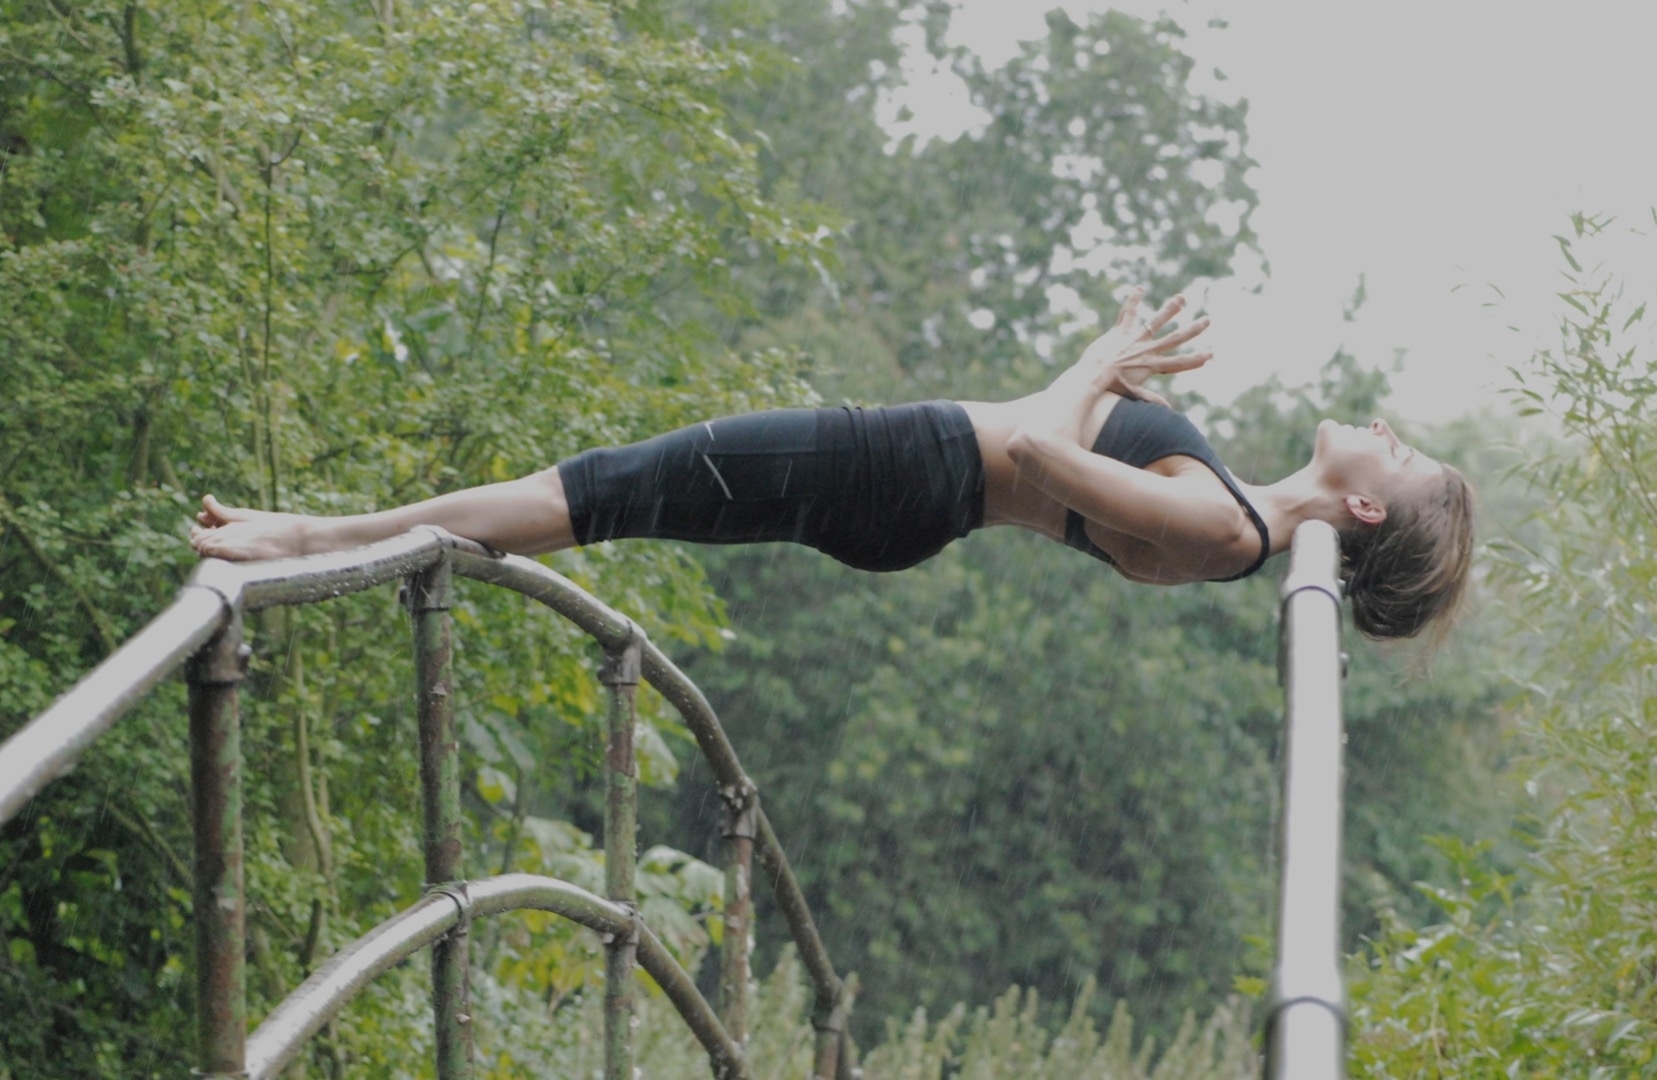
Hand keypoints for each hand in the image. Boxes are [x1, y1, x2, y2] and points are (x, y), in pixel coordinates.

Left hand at [1075, 287, 1212, 407]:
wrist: (1091, 376)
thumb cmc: (1110, 387)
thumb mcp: (1132, 393)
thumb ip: (1150, 399)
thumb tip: (1167, 410)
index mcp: (1150, 365)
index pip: (1178, 363)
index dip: (1195, 359)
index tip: (1210, 354)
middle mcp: (1146, 350)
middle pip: (1174, 339)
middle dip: (1193, 330)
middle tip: (1207, 320)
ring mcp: (1134, 339)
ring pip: (1155, 321)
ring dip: (1170, 309)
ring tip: (1182, 298)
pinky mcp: (1120, 331)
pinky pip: (1128, 313)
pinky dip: (1133, 300)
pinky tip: (1139, 287)